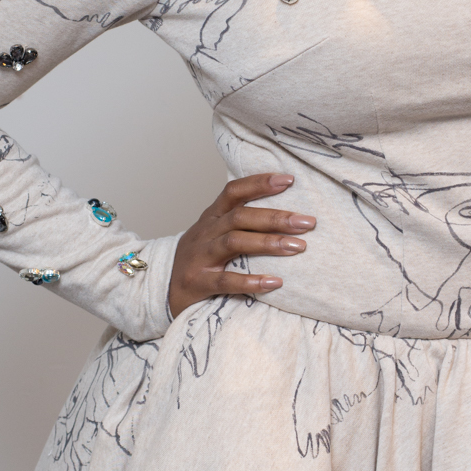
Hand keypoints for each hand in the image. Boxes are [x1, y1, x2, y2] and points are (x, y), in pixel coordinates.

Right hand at [168, 173, 315, 319]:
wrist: (162, 289)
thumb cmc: (199, 259)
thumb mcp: (213, 233)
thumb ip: (240, 221)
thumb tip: (285, 211)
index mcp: (211, 217)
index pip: (234, 192)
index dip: (260, 183)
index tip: (290, 180)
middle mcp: (205, 232)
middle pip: (241, 217)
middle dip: (276, 217)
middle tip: (308, 222)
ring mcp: (200, 257)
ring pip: (234, 242)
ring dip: (268, 243)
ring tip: (298, 247)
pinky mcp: (198, 283)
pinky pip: (226, 281)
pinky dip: (252, 281)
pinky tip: (275, 282)